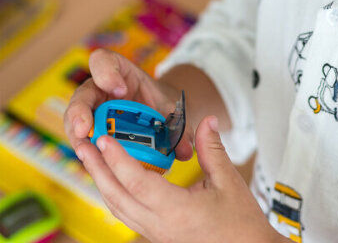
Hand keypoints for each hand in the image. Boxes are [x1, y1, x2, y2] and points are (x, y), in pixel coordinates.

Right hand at [64, 48, 193, 160]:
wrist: (158, 119)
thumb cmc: (162, 107)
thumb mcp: (172, 111)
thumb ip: (179, 127)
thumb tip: (185, 151)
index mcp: (121, 73)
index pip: (104, 61)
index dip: (106, 72)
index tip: (120, 89)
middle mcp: (102, 89)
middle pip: (83, 93)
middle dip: (80, 110)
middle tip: (85, 128)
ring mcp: (93, 110)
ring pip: (75, 117)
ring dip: (76, 133)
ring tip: (84, 149)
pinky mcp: (92, 130)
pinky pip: (81, 138)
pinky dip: (84, 148)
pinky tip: (89, 159)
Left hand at [74, 115, 286, 242]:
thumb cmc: (240, 222)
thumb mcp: (229, 180)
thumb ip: (212, 148)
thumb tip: (207, 120)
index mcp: (177, 211)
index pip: (137, 182)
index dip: (118, 158)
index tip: (104, 138)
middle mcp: (159, 225)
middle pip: (117, 196)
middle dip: (97, 169)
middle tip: (83, 145)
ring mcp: (155, 233)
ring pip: (117, 207)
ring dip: (102, 181)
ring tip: (91, 159)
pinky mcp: (157, 234)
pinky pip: (126, 213)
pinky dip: (114, 193)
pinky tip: (112, 178)